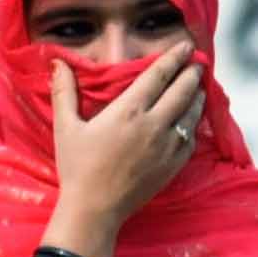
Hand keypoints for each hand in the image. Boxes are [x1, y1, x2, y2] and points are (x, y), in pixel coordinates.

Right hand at [44, 53, 206, 244]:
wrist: (94, 209)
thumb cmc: (77, 167)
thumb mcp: (66, 127)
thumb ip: (64, 92)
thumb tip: (58, 63)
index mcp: (129, 110)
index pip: (159, 75)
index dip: (174, 58)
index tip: (186, 47)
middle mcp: (153, 124)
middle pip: (182, 91)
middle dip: (192, 74)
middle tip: (198, 63)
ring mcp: (167, 147)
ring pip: (191, 114)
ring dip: (197, 97)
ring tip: (199, 88)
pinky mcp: (172, 166)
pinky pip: (191, 140)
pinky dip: (193, 126)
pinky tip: (191, 121)